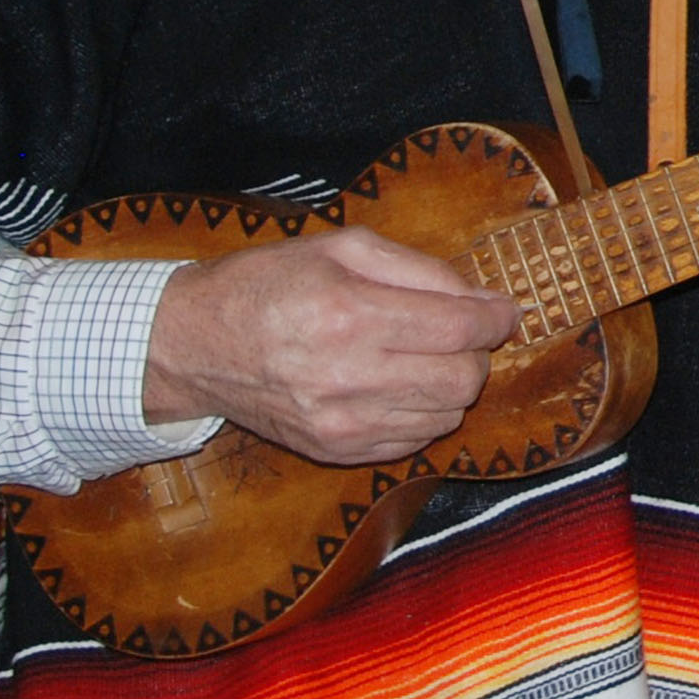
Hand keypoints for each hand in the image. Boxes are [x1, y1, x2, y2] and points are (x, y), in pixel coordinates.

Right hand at [143, 226, 522, 463]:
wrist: (192, 345)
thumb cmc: (266, 284)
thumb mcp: (340, 247)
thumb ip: (419, 269)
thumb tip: (481, 299)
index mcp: (349, 315)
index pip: (459, 330)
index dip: (497, 319)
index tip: (506, 311)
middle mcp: (346, 377)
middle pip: (462, 380)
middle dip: (478, 354)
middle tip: (461, 334)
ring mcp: (339, 423)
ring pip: (445, 416)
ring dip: (452, 386)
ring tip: (423, 358)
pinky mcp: (333, 451)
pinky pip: (412, 442)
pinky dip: (422, 415)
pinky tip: (398, 387)